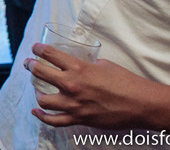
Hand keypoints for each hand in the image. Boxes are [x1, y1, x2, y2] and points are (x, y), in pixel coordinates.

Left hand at [27, 47, 150, 130]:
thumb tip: (78, 65)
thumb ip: (87, 65)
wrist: (141, 105)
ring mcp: (74, 104)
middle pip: (40, 73)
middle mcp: (72, 85)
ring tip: (36, 88)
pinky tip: (36, 111)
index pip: (50, 55)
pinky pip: (54, 121)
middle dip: (31, 66)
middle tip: (29, 63)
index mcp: (79, 68)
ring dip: (36, 92)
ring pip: (43, 99)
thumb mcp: (104, 65)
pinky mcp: (79, 119)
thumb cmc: (126, 82)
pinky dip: (42, 116)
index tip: (35, 48)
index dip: (38, 49)